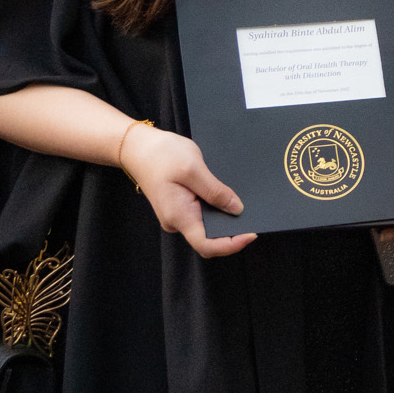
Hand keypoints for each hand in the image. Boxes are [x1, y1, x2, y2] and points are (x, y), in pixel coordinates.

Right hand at [125, 128, 256, 258]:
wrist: (138, 147)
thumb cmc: (162, 155)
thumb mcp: (193, 169)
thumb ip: (215, 191)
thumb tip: (237, 209)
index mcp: (179, 216)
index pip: (206, 245)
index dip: (231, 245)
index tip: (252, 233)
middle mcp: (177, 221)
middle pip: (209, 238)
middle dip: (232, 231)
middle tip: (255, 215)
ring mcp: (178, 214)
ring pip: (207, 226)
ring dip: (225, 219)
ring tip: (245, 203)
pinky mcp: (180, 205)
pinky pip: (202, 214)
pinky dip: (217, 209)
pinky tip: (229, 196)